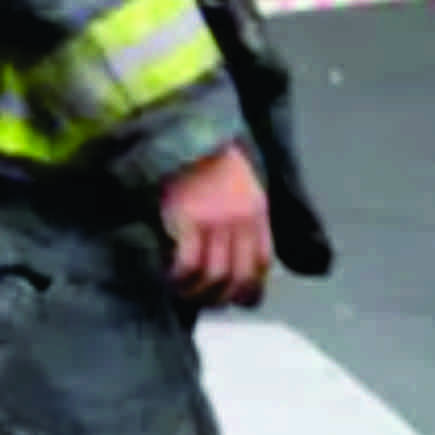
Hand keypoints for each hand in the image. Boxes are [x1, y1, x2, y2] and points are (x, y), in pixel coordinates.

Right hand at [158, 139, 272, 309]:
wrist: (184, 134)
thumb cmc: (209, 163)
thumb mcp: (242, 188)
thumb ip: (245, 220)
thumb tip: (237, 260)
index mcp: (257, 212)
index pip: (262, 263)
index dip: (252, 288)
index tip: (238, 301)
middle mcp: (241, 220)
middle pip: (239, 276)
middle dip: (223, 297)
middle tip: (205, 301)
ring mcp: (215, 221)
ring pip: (214, 276)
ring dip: (198, 292)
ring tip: (184, 292)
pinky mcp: (188, 220)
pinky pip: (189, 264)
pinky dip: (180, 278)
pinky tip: (171, 278)